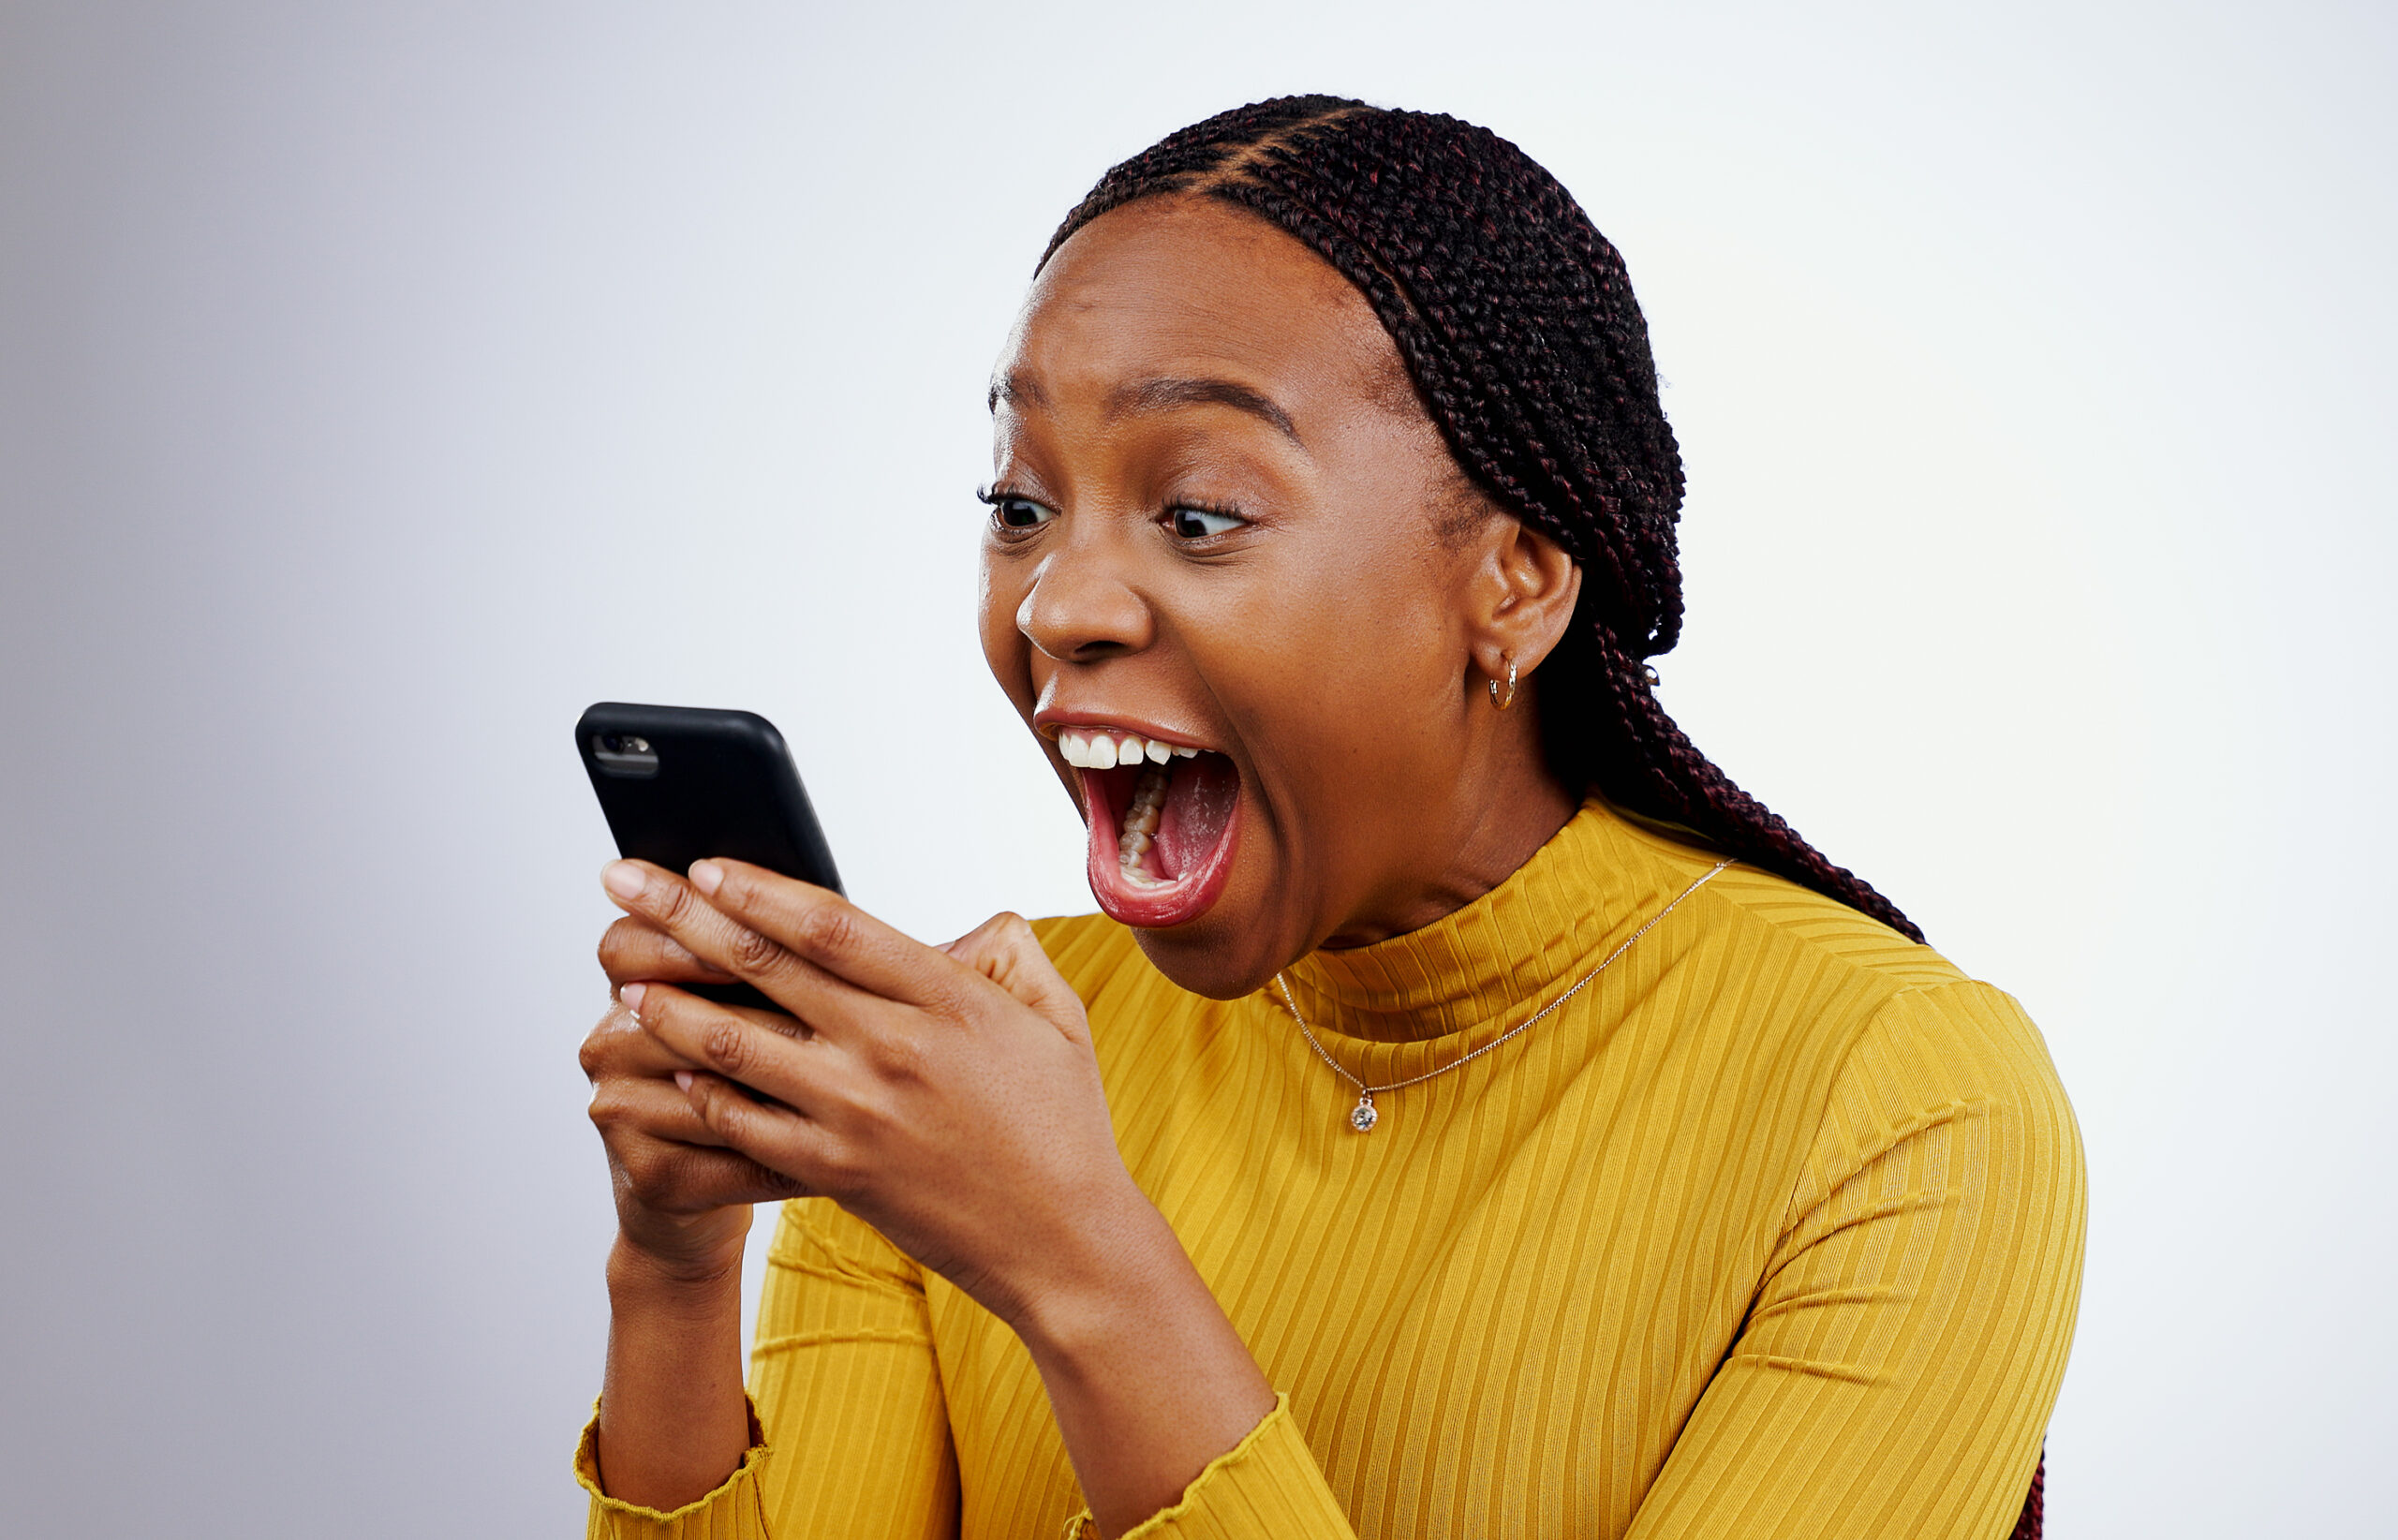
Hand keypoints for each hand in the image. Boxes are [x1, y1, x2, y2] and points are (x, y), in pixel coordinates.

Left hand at [599, 857, 1149, 1330]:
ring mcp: (858, 1113)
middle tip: (623, 882)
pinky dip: (703, 1094)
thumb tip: (966, 927)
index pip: (831, 925)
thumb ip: (1009, 956)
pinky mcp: (837, 1173)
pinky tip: (671, 1070)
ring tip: (622, 981)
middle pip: (764, 965)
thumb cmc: (1064, 1129)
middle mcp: (892, 1048)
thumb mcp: (1059, 1020)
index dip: (759, 888)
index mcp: (948, 998)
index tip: (705, 865)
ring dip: (668, 1006)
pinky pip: (747, 1126)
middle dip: (682, 916)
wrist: (1065, 1244)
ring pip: (737, 1043)